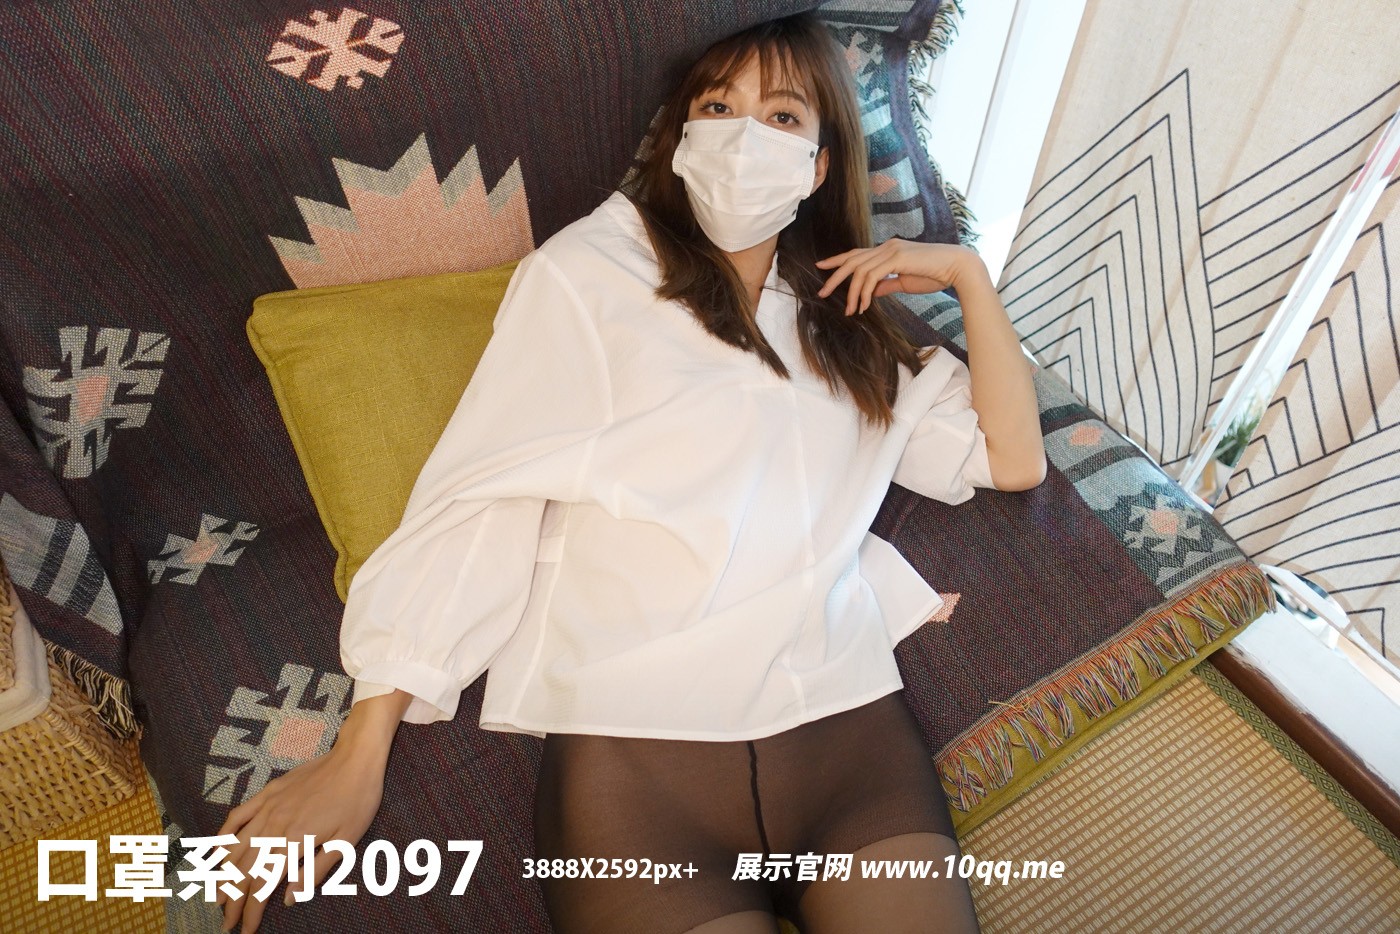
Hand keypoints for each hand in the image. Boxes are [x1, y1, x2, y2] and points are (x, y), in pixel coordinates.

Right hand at [213, 741, 386, 931]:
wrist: (355, 758)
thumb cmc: (357, 800)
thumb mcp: (347, 842)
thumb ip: (316, 871)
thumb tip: (289, 898)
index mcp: (295, 841)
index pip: (263, 885)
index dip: (252, 911)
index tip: (245, 930)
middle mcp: (275, 825)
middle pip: (244, 870)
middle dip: (232, 900)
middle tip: (226, 922)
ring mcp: (268, 807)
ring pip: (235, 846)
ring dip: (223, 875)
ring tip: (217, 896)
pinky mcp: (267, 792)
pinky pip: (237, 816)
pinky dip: (223, 835)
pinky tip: (215, 851)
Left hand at [814, 239, 986, 315]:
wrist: (957, 268)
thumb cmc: (936, 275)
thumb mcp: (906, 282)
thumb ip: (887, 284)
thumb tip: (872, 292)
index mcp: (888, 249)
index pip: (857, 253)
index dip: (837, 260)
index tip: (821, 266)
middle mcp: (886, 246)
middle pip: (852, 260)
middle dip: (834, 277)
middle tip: (821, 293)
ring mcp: (891, 250)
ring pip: (859, 270)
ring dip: (852, 293)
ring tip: (849, 310)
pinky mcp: (896, 258)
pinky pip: (871, 276)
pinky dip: (865, 292)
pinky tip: (864, 306)